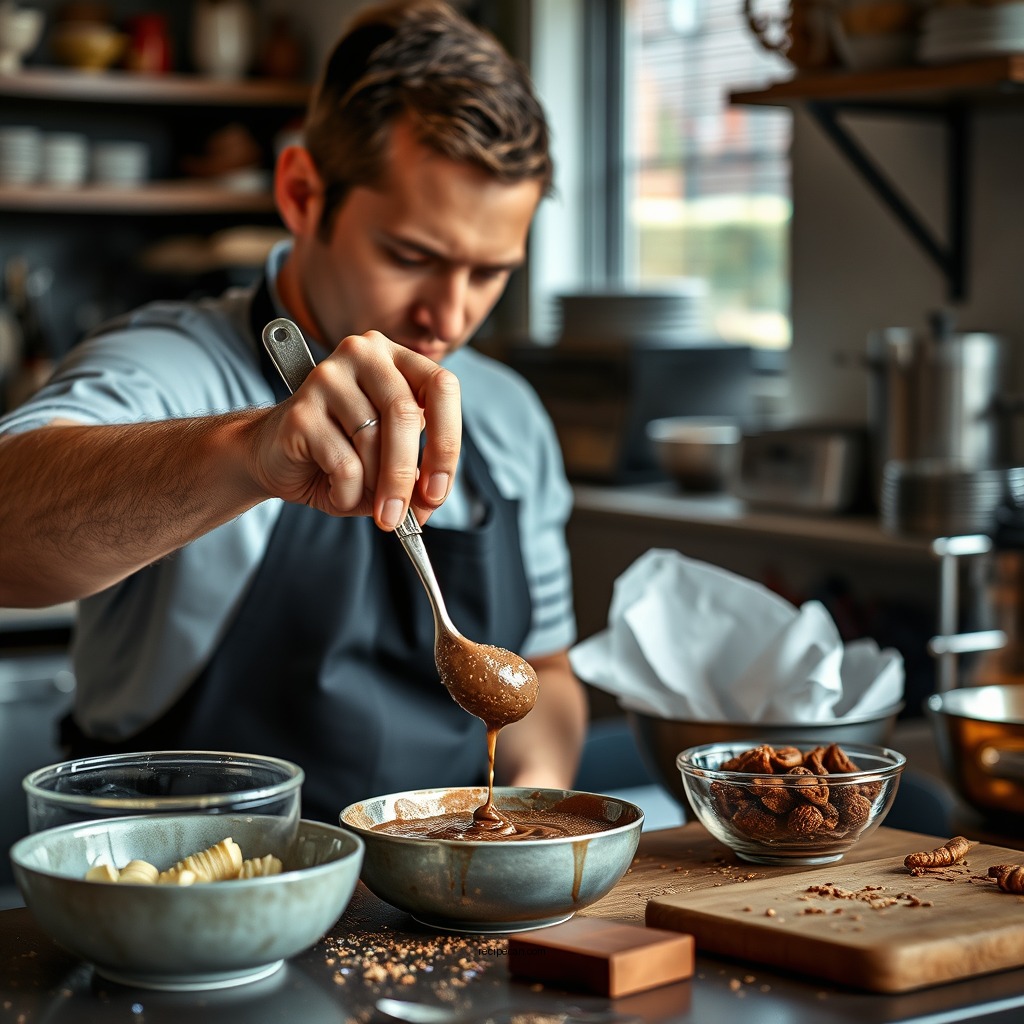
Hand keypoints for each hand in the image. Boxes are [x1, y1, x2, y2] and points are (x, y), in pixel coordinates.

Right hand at [250, 330, 461, 528]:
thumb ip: (415, 477)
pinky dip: (348, 491)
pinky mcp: (301, 410)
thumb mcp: (388, 462)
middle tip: (404, 516)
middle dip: (407, 476)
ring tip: (365, 500)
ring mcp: (328, 378)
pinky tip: (338, 492)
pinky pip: (343, 463)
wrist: (273, 455)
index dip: (447, 442)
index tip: (438, 489)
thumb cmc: (339, 453)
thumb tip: (429, 500)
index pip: (441, 387)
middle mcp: (363, 355)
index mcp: (396, 359)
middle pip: (405, 414)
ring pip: (372, 441)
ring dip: (376, 487)